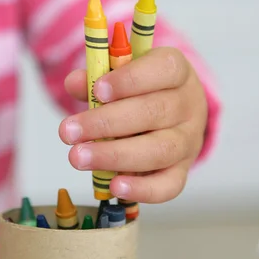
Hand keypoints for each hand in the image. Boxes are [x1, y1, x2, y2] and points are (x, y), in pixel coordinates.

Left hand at [60, 47, 207, 202]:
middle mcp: (189, 105)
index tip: (98, 90)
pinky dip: (141, 189)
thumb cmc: (143, 90)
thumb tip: (74, 83)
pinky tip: (114, 186)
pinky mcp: (183, 170)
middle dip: (107, 123)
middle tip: (69, 132)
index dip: (130, 80)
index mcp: (178, 71)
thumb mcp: (124, 74)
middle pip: (154, 113)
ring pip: (159, 150)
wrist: (173, 114)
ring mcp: (189, 141)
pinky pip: (168, 185)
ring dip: (114, 156)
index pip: (164, 69)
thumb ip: (98, 76)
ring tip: (79, 158)